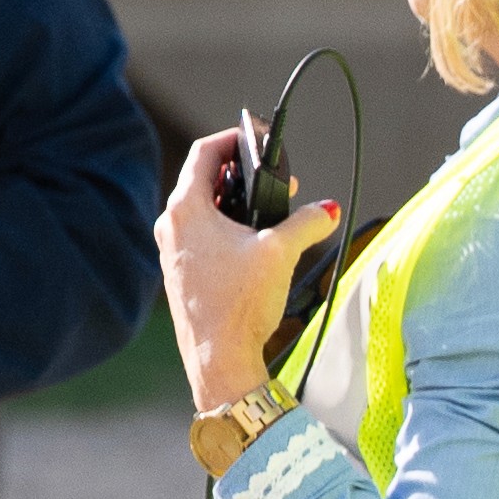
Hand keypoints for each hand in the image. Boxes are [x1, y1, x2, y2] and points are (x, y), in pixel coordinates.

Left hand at [155, 125, 342, 414]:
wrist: (218, 360)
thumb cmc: (239, 304)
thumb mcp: (281, 253)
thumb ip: (306, 223)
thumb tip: (327, 209)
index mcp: (186, 210)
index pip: (205, 152)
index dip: (234, 138)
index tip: (258, 140)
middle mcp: (171, 226)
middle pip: (204, 180)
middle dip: (242, 176)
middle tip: (276, 184)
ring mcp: (171, 252)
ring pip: (203, 211)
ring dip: (235, 205)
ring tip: (270, 217)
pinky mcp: (179, 274)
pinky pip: (201, 237)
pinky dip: (225, 230)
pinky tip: (253, 248)